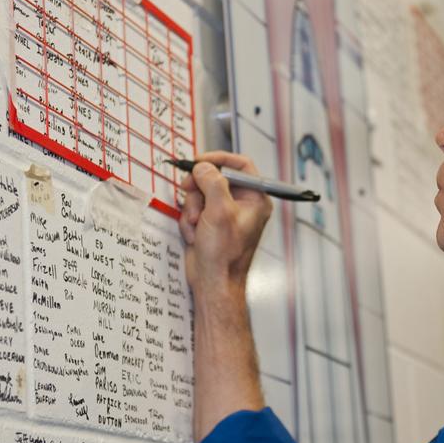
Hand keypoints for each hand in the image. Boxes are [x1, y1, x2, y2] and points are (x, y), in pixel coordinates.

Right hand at [178, 151, 272, 295]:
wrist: (213, 283)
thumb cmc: (224, 255)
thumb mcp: (219, 212)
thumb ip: (213, 183)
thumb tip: (203, 167)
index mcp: (255, 199)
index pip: (241, 165)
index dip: (219, 159)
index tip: (200, 161)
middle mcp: (242, 204)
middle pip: (215, 177)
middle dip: (199, 189)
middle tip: (188, 191)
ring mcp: (225, 213)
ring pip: (201, 193)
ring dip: (193, 209)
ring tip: (197, 226)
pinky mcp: (210, 223)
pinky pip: (194, 209)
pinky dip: (190, 221)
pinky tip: (195, 235)